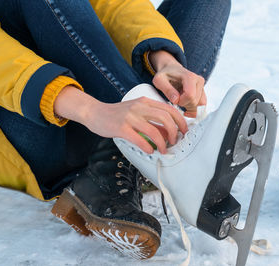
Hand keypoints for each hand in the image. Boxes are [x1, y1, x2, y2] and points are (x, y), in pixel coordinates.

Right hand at [54, 86, 187, 153]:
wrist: (95, 112)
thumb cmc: (117, 114)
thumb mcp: (137, 111)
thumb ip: (152, 119)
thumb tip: (169, 133)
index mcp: (145, 101)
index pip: (169, 109)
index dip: (180, 121)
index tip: (184, 131)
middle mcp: (139, 107)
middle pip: (165, 118)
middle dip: (174, 132)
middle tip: (175, 141)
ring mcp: (130, 117)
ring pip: (154, 130)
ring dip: (162, 143)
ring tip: (163, 150)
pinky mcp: (121, 128)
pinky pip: (139, 139)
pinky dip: (148, 147)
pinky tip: (150, 150)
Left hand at [149, 50, 205, 117]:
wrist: (171, 70)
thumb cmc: (165, 75)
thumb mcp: (159, 80)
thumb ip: (167, 90)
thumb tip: (176, 100)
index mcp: (190, 76)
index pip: (190, 96)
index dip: (181, 101)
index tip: (174, 99)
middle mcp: (199, 80)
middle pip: (194, 101)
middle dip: (184, 104)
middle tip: (175, 99)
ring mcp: (202, 86)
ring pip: (199, 105)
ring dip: (188, 107)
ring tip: (180, 100)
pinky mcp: (202, 92)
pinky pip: (201, 106)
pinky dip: (193, 109)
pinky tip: (184, 105)